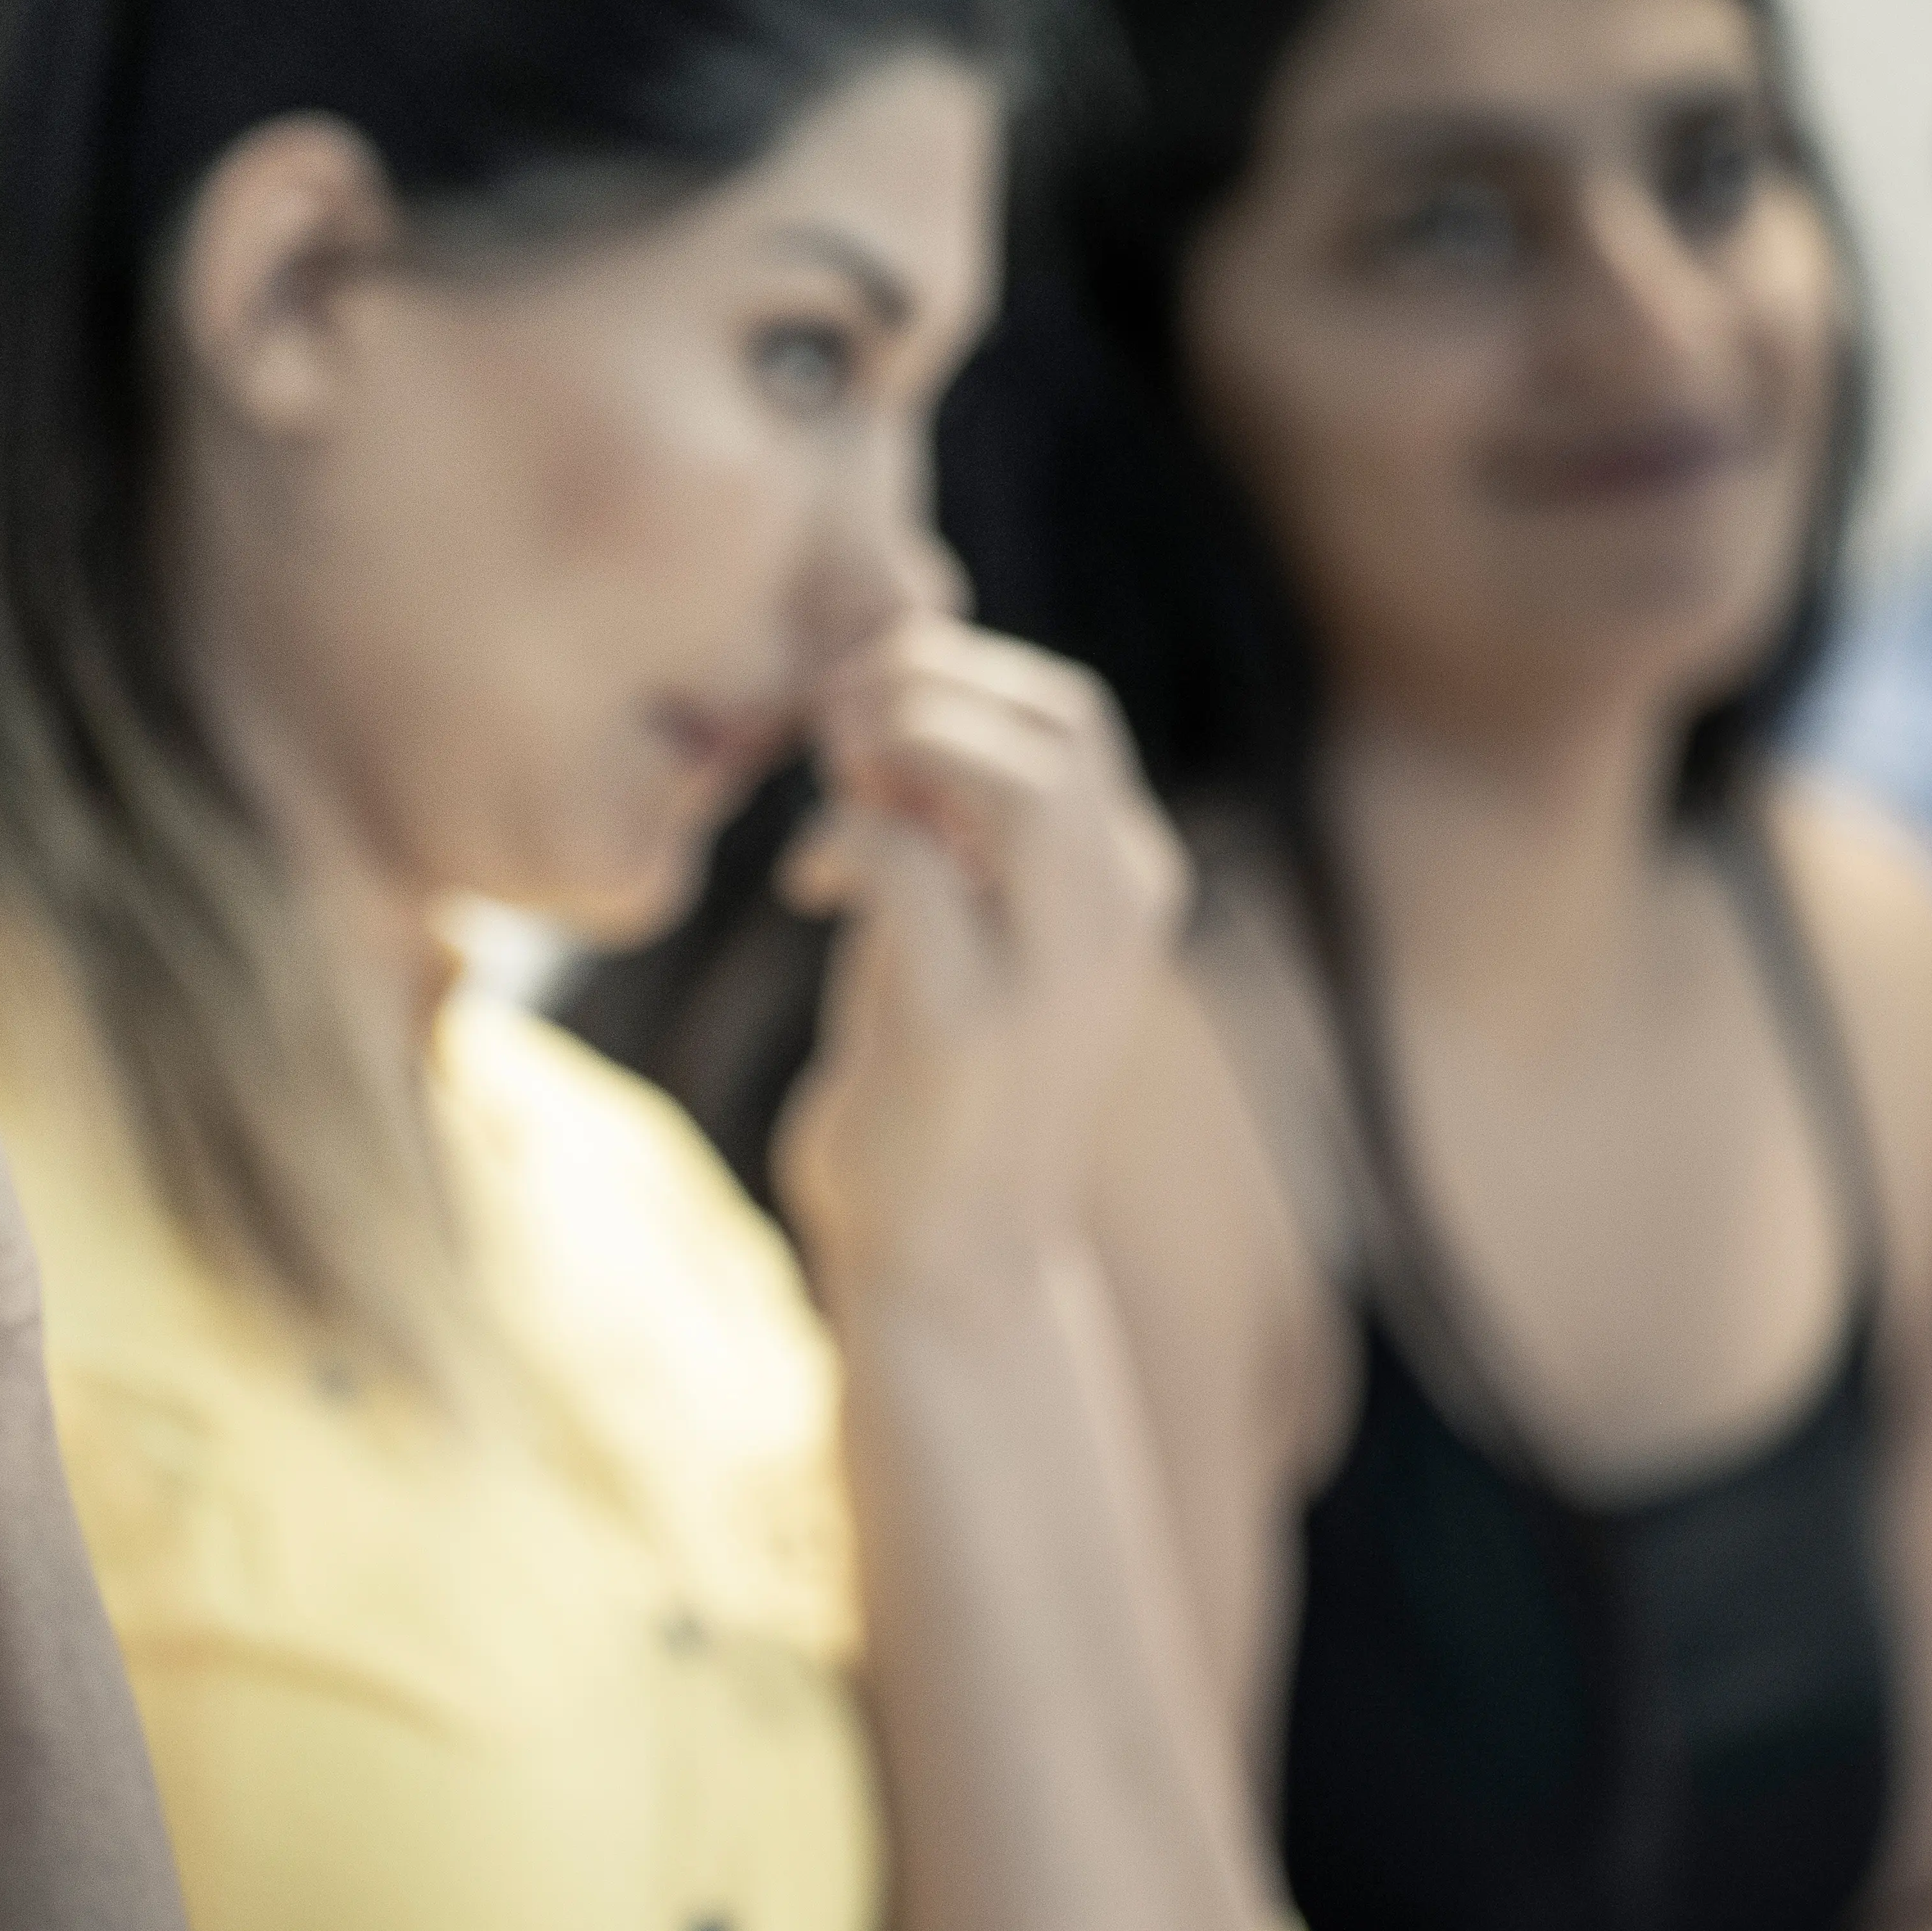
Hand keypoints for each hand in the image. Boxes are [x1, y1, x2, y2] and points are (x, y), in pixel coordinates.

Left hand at [771, 615, 1187, 1304]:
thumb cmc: (938, 1079)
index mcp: (1125, 882)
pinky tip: (806, 883)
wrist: (949, 1254)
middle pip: (1058, 723)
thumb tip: (887, 699)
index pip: (1066, 717)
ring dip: (903, 741)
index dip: (955, 677)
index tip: (861, 707)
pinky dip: (845, 836)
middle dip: (929, 686)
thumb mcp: (965, 930)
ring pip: (1018, 781)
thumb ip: (955, 828)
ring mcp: (1054, 974)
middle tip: (832, 718)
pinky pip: (912, 868)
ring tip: (833, 770)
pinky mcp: (970, 1027)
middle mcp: (1115, 917)